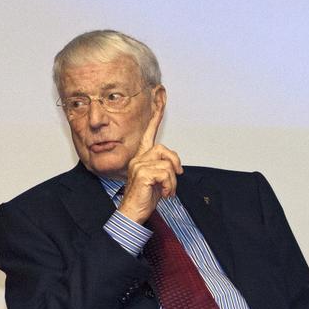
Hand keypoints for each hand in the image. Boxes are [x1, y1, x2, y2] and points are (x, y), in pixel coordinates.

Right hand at [118, 106, 182, 222]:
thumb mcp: (157, 181)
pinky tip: (164, 194)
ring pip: (167, 163)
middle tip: (176, 177)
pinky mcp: (143, 173)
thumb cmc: (143, 199)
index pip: (148, 132)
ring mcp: (139, 165)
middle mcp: (138, 158)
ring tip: (167, 191)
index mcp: (141, 158)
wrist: (131, 213)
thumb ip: (163, 168)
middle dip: (174, 163)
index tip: (160, 95)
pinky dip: (170, 186)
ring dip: (172, 180)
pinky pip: (166, 173)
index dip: (156, 114)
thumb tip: (175, 167)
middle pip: (163, 149)